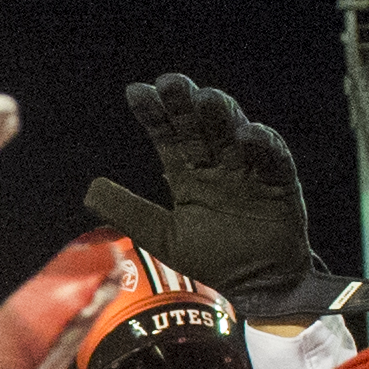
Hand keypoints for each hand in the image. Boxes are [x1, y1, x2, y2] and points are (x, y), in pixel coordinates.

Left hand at [80, 75, 353, 320]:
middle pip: (199, 127)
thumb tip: (89, 189)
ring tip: (207, 98)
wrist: (260, 285)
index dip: (153, 114)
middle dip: (185, 105)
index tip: (136, 92)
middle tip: (170, 82)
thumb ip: (129, 211)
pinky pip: (273, 158)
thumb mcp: (163, 237)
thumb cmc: (212, 258)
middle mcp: (217, 164)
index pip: (167, 135)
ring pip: (234, 133)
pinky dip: (262, 144)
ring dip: (222, 115)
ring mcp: (248, 170)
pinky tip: (248, 134)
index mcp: (188, 172)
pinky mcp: (279, 183)